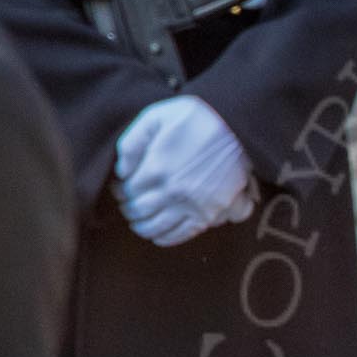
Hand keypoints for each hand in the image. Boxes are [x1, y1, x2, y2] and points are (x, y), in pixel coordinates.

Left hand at [114, 96, 253, 246]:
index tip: (121, 189)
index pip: (128, 190)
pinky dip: (166, 238)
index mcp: (155, 168)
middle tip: (128, 206)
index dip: (121, 191)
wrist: (236, 126)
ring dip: (143, 227)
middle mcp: (171, 191)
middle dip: (130, 210)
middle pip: (139, 210)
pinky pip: (183, 233)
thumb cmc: (195, 118)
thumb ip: (132, 143)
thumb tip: (122, 171)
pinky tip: (158, 236)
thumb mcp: (155, 117)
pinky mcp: (208, 212)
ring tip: (140, 223)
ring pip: (157, 226)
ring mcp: (190, 204)